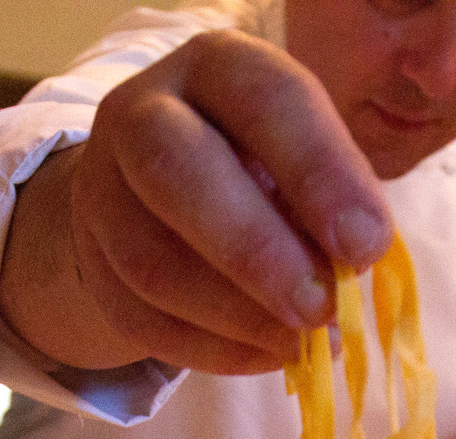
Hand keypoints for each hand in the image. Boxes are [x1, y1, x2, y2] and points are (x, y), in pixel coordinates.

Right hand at [0, 29, 392, 374]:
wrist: (161, 191)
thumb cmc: (261, 166)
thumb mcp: (303, 157)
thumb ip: (327, 203)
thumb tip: (350, 273)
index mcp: (216, 67)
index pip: (264, 102)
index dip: (318, 173)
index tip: (366, 246)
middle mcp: (142, 113)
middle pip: (177, 171)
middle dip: (256, 251)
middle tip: (318, 307)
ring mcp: (102, 189)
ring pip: (151, 262)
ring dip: (234, 316)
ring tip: (297, 343)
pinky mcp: (89, 261)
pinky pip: (140, 317)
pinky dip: (210, 349)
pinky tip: (263, 356)